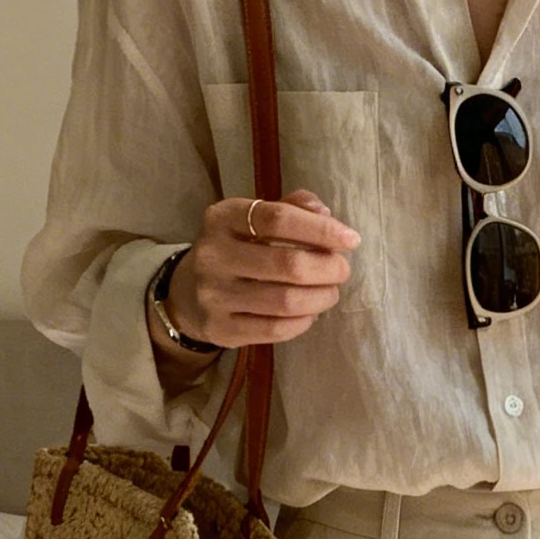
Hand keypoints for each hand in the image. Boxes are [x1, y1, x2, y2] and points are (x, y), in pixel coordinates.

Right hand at [166, 190, 360, 347]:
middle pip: (287, 264)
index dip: (321, 230)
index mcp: (223, 217)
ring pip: (285, 301)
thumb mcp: (254, 220)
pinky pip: (276, 329)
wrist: (188, 293)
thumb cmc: (237, 249)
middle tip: (342, 270)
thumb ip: (291, 208)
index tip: (351, 239)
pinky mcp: (221, 329)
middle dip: (327, 268)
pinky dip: (303, 322)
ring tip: (330, 292)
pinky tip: (310, 313)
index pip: (278, 219)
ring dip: (321, 298)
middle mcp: (213, 254)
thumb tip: (324, 214)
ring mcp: (214, 295)